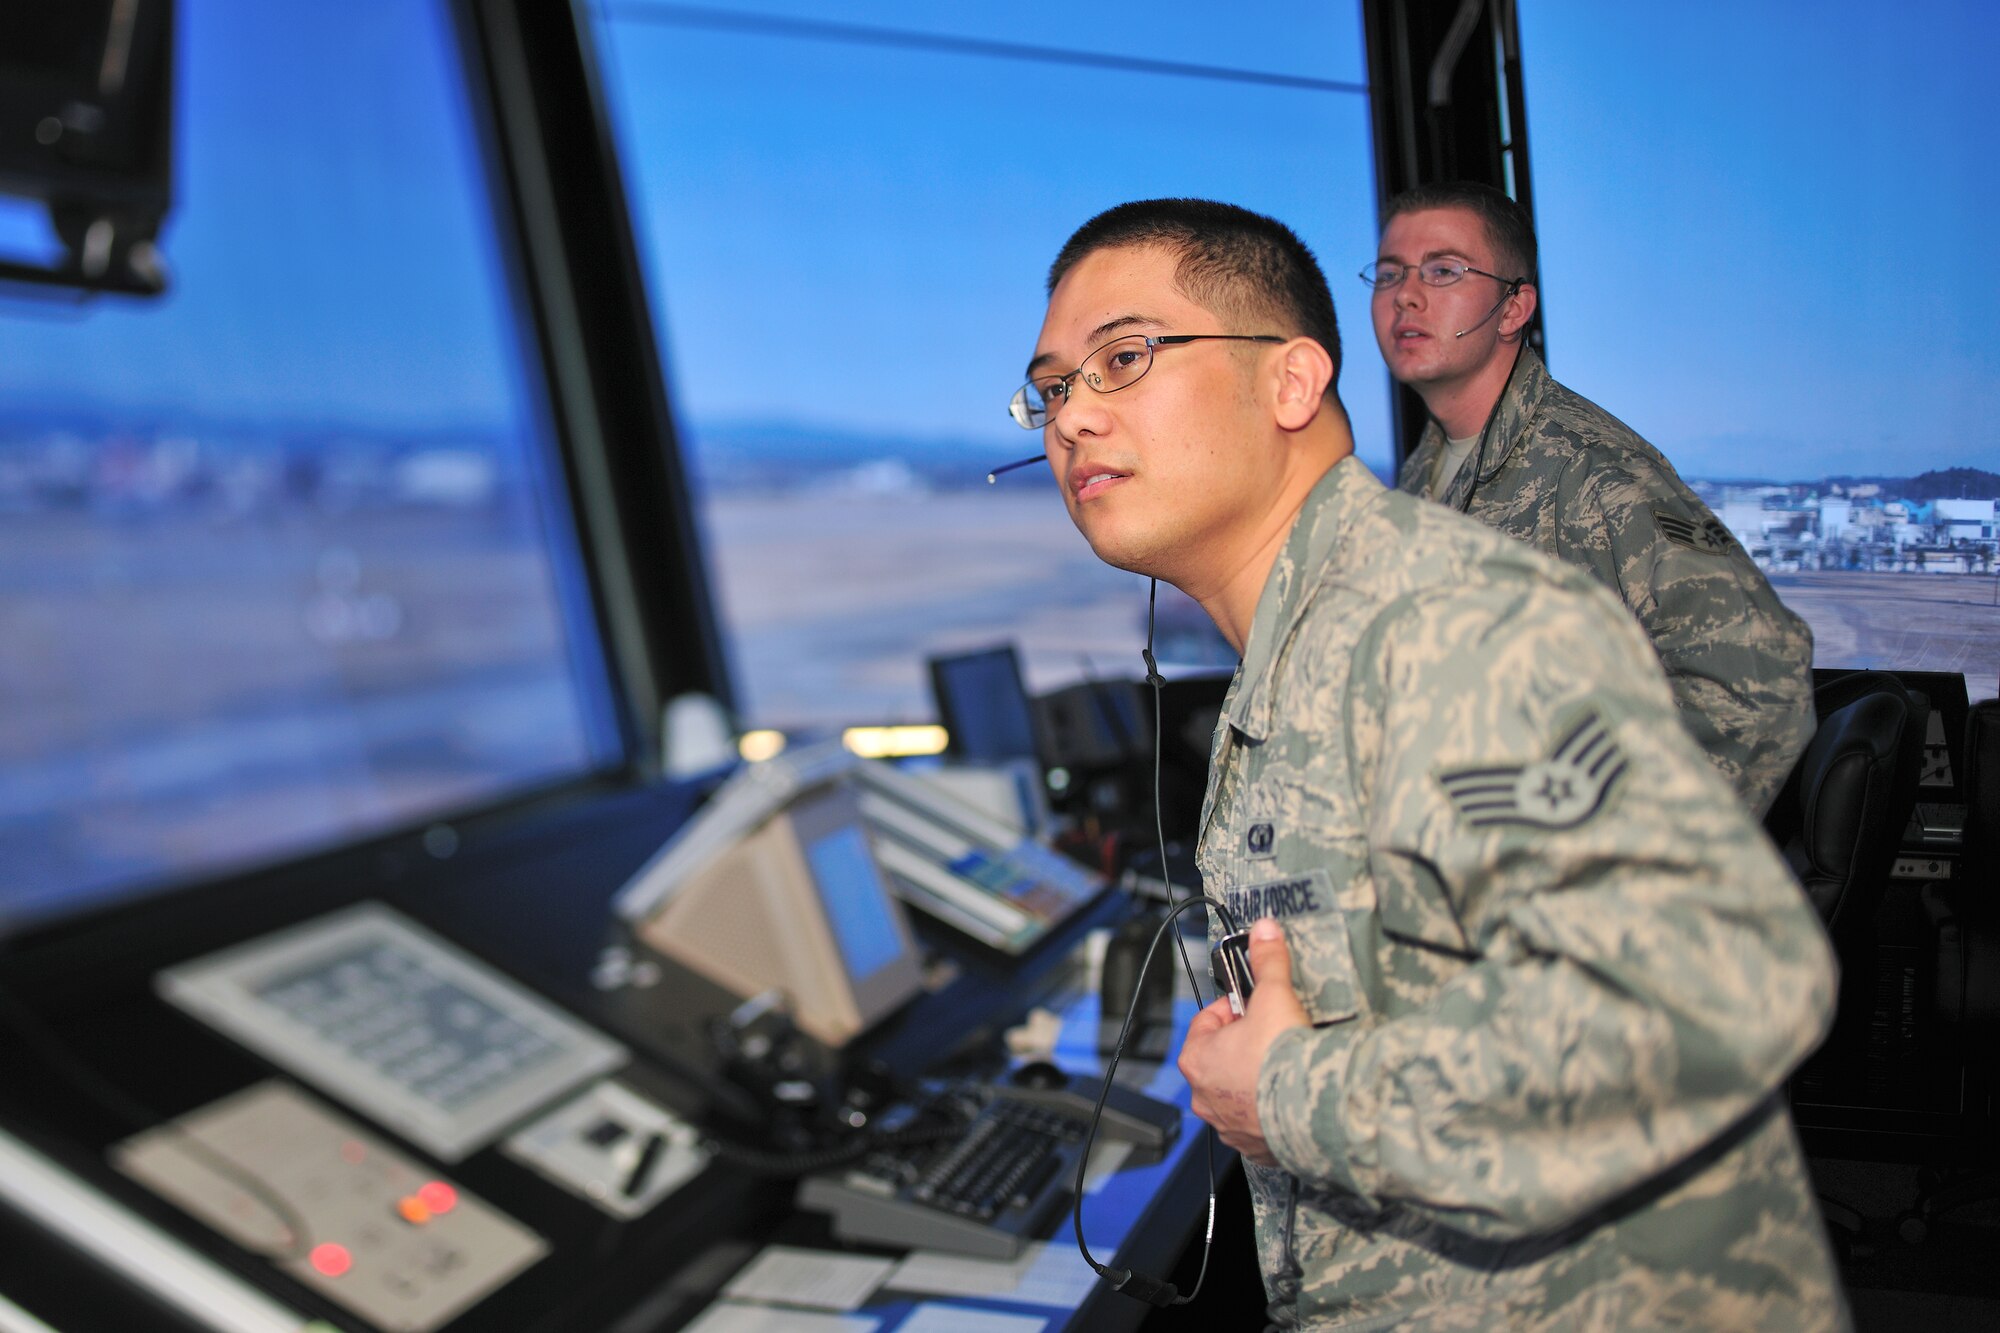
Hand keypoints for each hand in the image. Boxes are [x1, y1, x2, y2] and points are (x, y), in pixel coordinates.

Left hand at [1177, 918, 1308, 1164]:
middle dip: (1245, 1044)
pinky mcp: (1255, 1147)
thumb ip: (1267, 961)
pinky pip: (1258, 1124)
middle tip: (1274, 1034)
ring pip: (1237, 1093)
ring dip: (1256, 1080)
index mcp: (1197, 1058)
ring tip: (1286, 1067)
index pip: (1207, 1021)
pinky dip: (1271, 1111)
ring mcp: (1227, 1126)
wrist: (1312, 1110)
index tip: (1254, 1004)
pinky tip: (1292, 1098)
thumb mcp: (1274, 995)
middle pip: (1221, 1058)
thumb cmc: (1281, 1056)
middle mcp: (1204, 1097)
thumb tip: (1264, 930)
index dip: (1233, 1008)